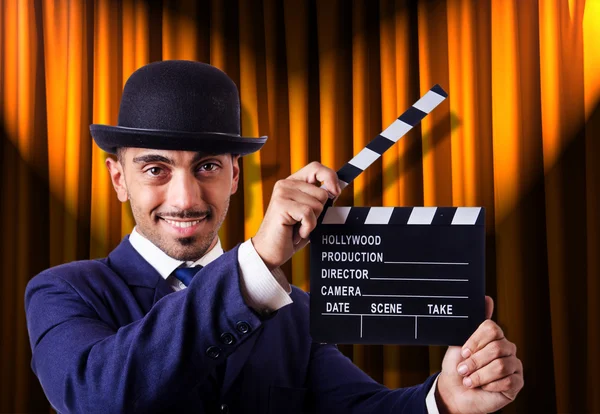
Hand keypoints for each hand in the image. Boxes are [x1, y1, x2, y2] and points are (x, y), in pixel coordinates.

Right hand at [252, 162, 340, 269]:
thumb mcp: (308, 213)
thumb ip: (318, 200)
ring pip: (317, 205)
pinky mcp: (281, 205)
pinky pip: (309, 214)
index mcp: (292, 183)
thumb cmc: (289, 234)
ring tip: (297, 228)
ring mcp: (282, 193)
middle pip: (322, 193)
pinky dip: (307, 228)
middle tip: (302, 222)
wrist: (269, 252)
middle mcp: (285, 184)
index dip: (330, 177)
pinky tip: (295, 233)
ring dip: (312, 222)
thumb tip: (336, 191)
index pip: (316, 168)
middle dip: (319, 212)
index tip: (336, 192)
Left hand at [436, 296, 523, 413]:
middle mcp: (506, 348)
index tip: (463, 352)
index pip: (491, 328)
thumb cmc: (457, 368)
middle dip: (475, 361)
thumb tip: (487, 298)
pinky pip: (508, 381)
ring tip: (469, 381)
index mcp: (493, 337)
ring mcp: (513, 365)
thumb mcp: (458, 343)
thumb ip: (472, 323)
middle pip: (496, 348)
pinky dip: (490, 386)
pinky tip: (483, 387)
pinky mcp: (517, 383)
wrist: (454, 393)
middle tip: (463, 370)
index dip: (475, 341)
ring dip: (480, 375)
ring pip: (500, 365)